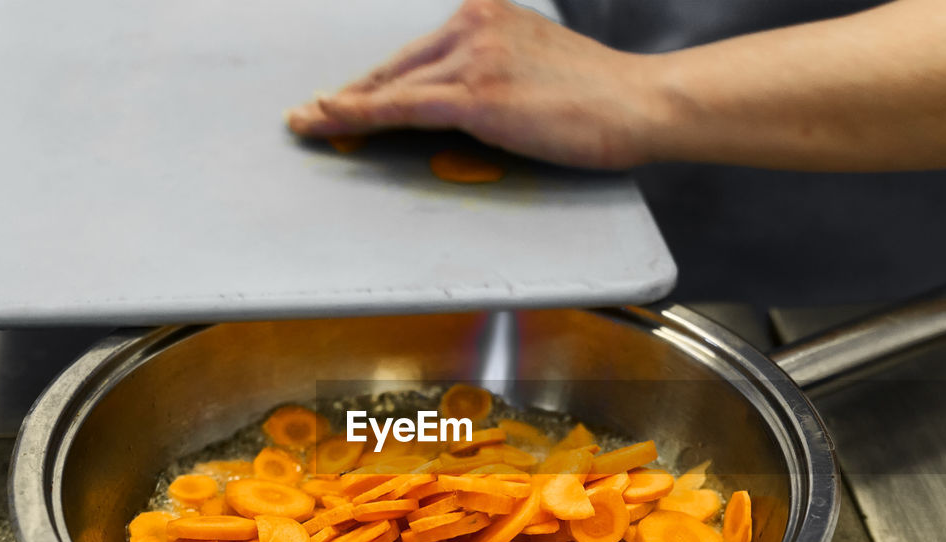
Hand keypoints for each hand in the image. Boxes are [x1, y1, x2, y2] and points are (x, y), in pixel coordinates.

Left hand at [284, 0, 661, 168]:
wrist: (637, 103)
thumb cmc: (598, 96)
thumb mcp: (537, 64)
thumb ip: (494, 71)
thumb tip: (464, 101)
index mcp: (486, 14)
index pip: (417, 53)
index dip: (376, 80)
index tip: (344, 95)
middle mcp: (472, 25)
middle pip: (396, 66)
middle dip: (350, 93)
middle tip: (310, 113)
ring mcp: (473, 57)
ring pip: (391, 86)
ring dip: (343, 108)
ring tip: (307, 124)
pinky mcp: (476, 94)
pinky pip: (402, 107)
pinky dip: (360, 114)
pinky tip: (332, 118)